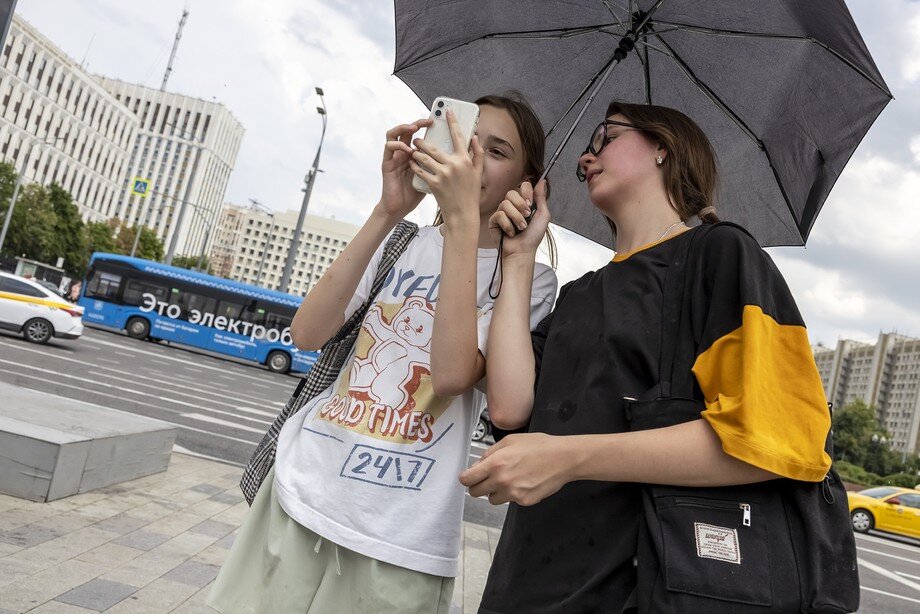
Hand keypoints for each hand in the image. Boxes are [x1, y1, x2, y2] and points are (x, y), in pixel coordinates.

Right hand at [376, 119, 432, 219]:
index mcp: (414, 154)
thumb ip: (439, 164)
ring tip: (414, 128)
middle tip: (429, 121)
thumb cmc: (415, 193)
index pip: (419, 134)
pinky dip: (398, 145)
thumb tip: (459, 156)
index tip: (439, 120)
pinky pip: (389, 148)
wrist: (400, 208)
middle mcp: (403, 152)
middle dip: (418, 123)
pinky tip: (408, 150)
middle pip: (407, 130)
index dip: (427, 125)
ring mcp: (394, 157)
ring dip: (403, 128)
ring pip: (394, 134)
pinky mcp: (387, 163)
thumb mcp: (431, 176)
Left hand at [409, 110, 483, 225]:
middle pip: (433, 147)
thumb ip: (478, 154)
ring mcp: (443, 174)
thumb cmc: (470, 194)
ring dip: (416, 153)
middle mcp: (454, 165)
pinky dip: (414, 166)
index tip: (447, 111)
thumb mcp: (478, 173)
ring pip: (424, 158)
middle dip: (422, 142)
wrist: (462, 214)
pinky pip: (420, 171)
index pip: (458, 136)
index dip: (452, 122)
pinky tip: (412, 164)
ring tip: (412, 150)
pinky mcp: (434, 184)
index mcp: (465, 160)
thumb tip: (475, 137)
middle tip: (417, 140)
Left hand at [459, 433, 570, 505]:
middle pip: (476, 492)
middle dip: (478, 485)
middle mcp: (502, 480)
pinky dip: (512, 494)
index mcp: (496, 463)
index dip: (466, 478)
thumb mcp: (510, 440)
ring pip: (492, 499)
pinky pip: (510, 501)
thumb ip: (490, 453)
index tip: (468, 477)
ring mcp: (513, 493)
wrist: (563, 458)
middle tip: (487, 479)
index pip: (468, 479)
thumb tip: (478, 464)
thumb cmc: (539, 446)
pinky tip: (523, 482)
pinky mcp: (524, 501)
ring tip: (509, 479)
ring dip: (496, 491)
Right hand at [488, 180, 550, 256]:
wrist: (523, 251)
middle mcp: (512, 206)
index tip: (531, 204)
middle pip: (511, 192)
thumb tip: (543, 181)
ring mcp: (502, 213)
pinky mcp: (494, 221)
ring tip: (521, 228)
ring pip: (505, 204)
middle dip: (520, 205)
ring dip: (516, 217)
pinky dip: (507, 225)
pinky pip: (498, 215)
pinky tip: (510, 233)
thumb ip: (541, 198)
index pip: (523, 186)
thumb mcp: (542, 215)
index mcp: (524, 202)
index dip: (526, 192)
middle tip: (527, 216)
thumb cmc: (533, 236)